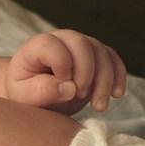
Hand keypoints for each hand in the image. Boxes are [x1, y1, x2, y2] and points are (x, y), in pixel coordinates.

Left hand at [7, 29, 126, 113]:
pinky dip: (118, 76)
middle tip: (80, 96)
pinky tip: (117, 95)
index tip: (62, 85)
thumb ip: (42, 91)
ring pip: (101, 52)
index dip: (61, 64)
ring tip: (99, 106)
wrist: (39, 96)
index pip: (51, 44)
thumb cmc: (27, 94)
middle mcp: (61, 39)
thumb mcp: (26, 97)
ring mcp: (81, 45)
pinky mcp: (97, 56)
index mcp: (37, 46)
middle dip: (86, 73)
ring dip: (105, 80)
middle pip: (81, 44)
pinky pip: (113, 59)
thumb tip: (69, 88)